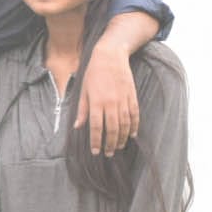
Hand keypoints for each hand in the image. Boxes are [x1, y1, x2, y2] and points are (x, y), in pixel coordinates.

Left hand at [75, 41, 139, 155]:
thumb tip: (77, 127)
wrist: (110, 57)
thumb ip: (82, 110)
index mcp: (96, 102)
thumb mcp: (83, 91)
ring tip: (118, 147)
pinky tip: (131, 135)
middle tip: (108, 154)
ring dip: (122, 138)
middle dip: (110, 144)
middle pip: (112, 129)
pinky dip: (134, 126)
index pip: (96, 127)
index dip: (96, 141)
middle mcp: (110, 103)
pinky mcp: (132, 96)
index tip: (95, 152)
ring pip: (124, 124)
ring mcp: (123, 100)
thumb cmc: (93, 73)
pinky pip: (134, 115)